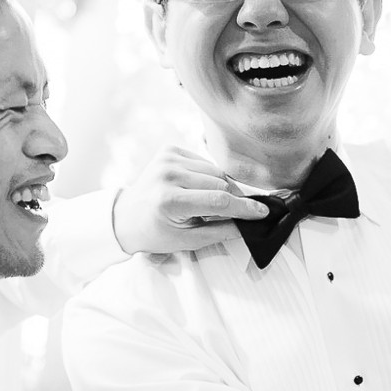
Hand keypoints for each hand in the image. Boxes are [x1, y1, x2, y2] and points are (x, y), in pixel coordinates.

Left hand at [111, 146, 268, 255]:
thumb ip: (222, 231)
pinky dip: (209, 176)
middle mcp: (168, 174)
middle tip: (236, 214)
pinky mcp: (170, 150)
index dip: (244, 207)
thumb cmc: (157, 232)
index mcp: (169, 200)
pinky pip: (204, 162)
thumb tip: (250, 224)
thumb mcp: (189, 240)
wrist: (128, 216)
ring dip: (222, 187)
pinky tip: (198, 189)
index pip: (219, 201)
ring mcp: (168, 159)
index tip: (263, 212)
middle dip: (234, 199)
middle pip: (220, 184)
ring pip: (215, 171)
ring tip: (211, 204)